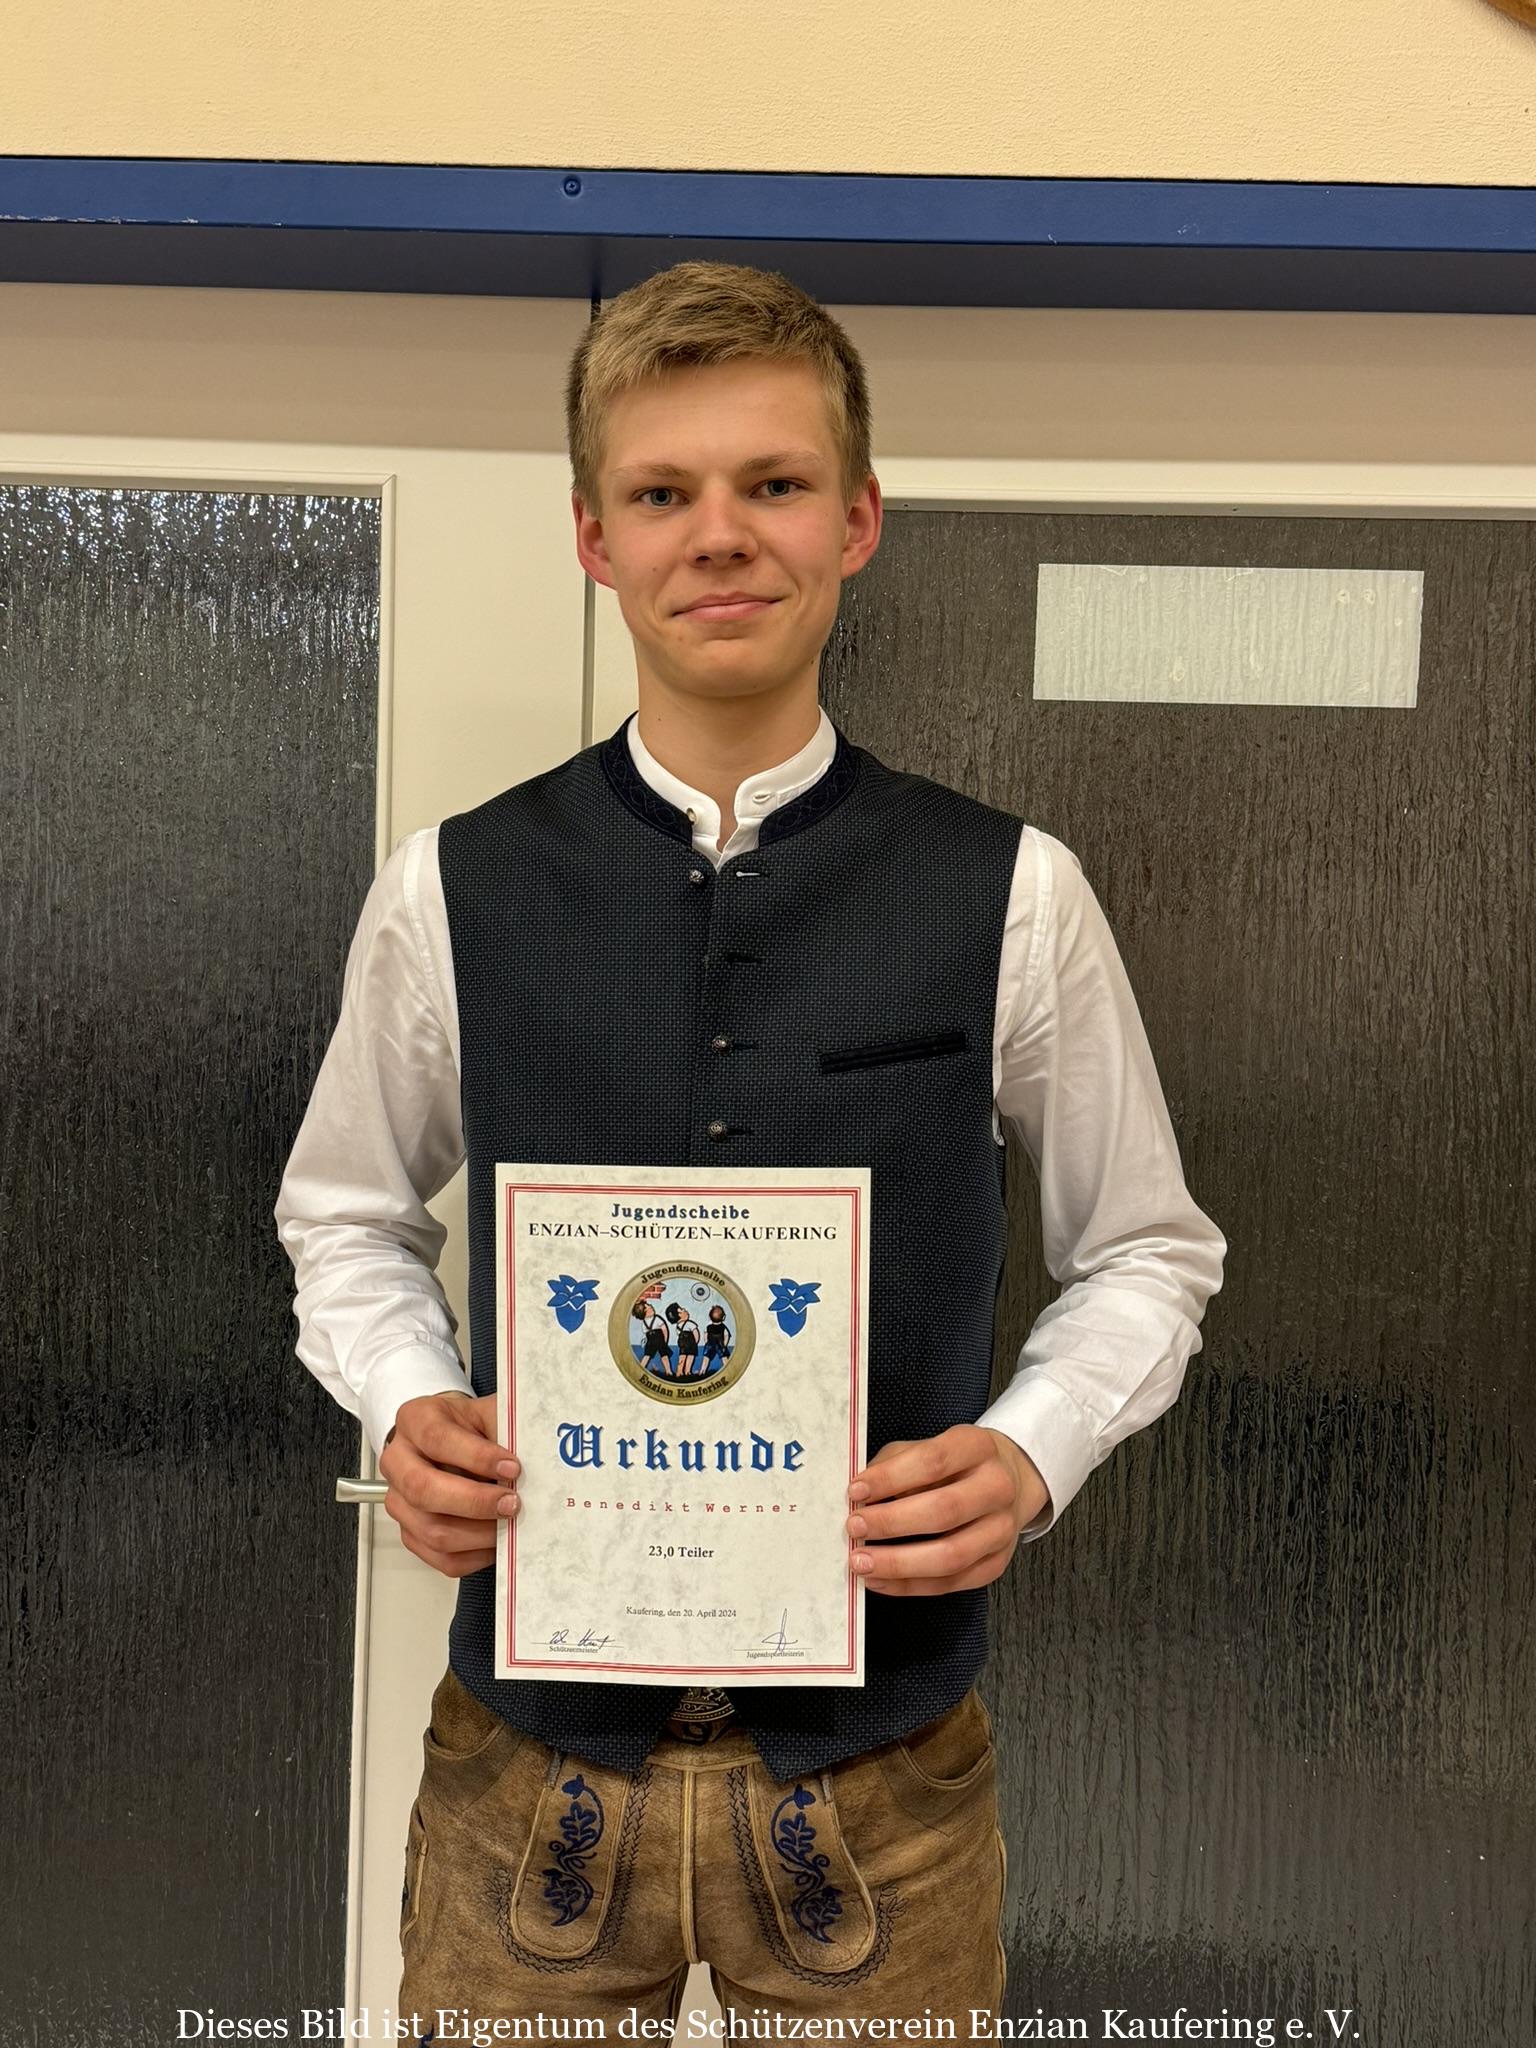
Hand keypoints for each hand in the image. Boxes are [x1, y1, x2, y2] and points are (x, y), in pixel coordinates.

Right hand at [378, 1390, 519, 1578]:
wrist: (455, 1440)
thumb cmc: (472, 1428)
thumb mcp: (488, 1413)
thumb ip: (506, 1428)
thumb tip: (535, 1456)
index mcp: (415, 1420)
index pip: (436, 1439)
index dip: (476, 1456)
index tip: (513, 1467)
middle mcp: (398, 1461)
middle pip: (422, 1489)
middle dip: (474, 1502)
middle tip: (512, 1503)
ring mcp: (400, 1501)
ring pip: (432, 1530)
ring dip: (479, 1533)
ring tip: (510, 1523)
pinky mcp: (411, 1533)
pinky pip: (441, 1558)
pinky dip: (476, 1554)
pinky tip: (497, 1540)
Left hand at [843, 1423, 1050, 1595]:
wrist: (1009, 1483)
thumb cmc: (954, 1466)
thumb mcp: (926, 1447)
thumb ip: (894, 1465)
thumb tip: (860, 1497)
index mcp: (978, 1447)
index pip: (934, 1461)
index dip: (891, 1478)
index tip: (856, 1491)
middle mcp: (998, 1488)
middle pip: (945, 1510)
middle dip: (892, 1522)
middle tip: (855, 1527)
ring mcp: (1002, 1529)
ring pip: (951, 1555)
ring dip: (899, 1563)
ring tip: (862, 1562)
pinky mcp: (995, 1564)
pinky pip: (951, 1583)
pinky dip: (910, 1585)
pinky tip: (880, 1580)